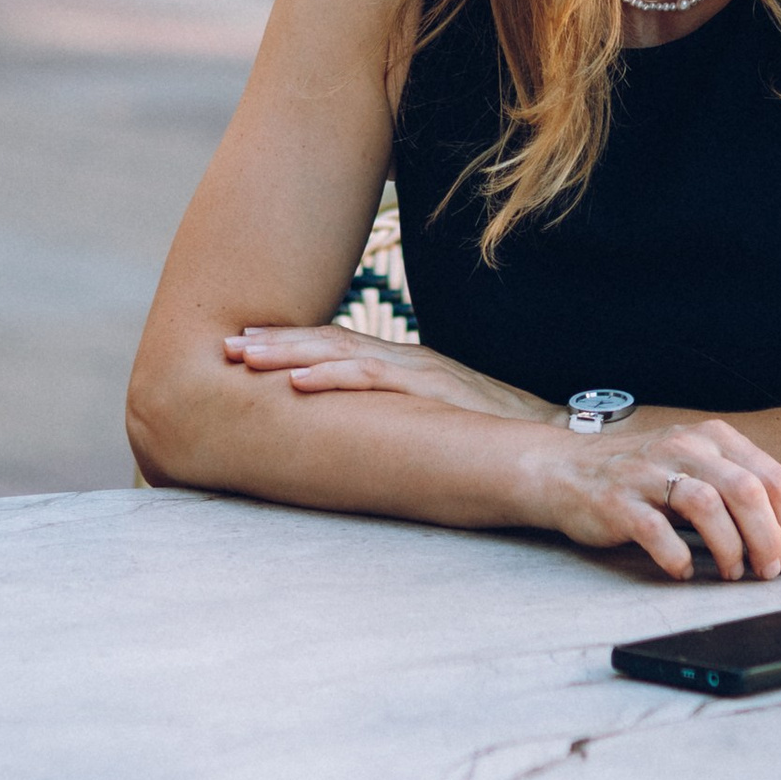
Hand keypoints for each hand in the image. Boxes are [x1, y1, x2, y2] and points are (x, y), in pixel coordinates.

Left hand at [225, 322, 555, 423]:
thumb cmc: (495, 436)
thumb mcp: (438, 422)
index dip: (288, 343)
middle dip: (274, 342)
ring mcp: (419, 373)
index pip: (337, 346)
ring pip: (342, 352)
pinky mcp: (433, 390)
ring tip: (244, 356)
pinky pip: (374, 379)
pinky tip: (297, 382)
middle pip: (329, 341)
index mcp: (405, 366)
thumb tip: (357, 435)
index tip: (243, 345)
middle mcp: (407, 362)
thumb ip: (402, 419)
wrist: (557, 438)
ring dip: (288, 353)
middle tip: (224, 344)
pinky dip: (331, 377)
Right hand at [546, 412, 780, 584]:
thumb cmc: (643, 477)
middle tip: (769, 572)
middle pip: (747, 491)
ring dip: (731, 550)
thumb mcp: (695, 465)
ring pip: (708, 506)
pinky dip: (678, 558)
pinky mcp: (619, 501)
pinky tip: (682, 571)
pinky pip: (658, 532)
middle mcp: (685, 447)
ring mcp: (649, 472)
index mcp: (713, 438)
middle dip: (769, 540)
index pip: (774, 477)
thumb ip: (736, 485)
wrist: (567, 471)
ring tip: (731, 573)